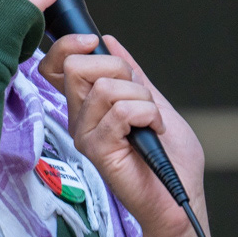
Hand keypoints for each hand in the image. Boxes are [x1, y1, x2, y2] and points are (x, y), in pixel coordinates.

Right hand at [39, 34, 205, 236]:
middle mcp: (81, 119)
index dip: (68, 46)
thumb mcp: (151, 101)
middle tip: (140, 96)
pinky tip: (153, 131)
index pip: (56, 66)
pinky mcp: (97, 150)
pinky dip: (148, 114)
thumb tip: (109, 42)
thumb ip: (130, 73)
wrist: (181, 194)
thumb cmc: (170, 158)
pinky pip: (121, 111)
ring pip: (106, 87)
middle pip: (77, 67)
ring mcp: (86, 135)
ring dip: (143, 99)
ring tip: (151, 121)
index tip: (93, 42)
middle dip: (120, 70)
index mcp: (88, 105)